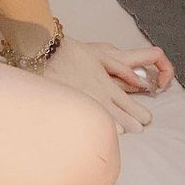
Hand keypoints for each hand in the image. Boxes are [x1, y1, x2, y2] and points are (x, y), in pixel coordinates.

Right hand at [34, 35, 172, 133]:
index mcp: (109, 87)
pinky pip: (92, 129)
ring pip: (112, 131)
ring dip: (118, 129)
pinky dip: (98, 130)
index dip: (143, 117)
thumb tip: (143, 83)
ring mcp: (86, 110)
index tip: (142, 116)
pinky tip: (96, 126)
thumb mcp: (100, 55)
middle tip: (133, 123)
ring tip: (116, 125)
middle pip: (129, 126)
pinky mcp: (72, 114)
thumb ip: (123, 70)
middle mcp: (100, 102)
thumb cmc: (69, 53)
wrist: (40, 56)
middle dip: (134, 125)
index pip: (137, 112)